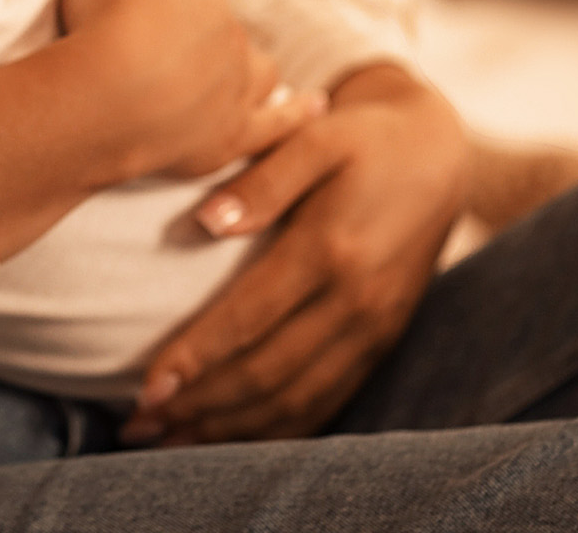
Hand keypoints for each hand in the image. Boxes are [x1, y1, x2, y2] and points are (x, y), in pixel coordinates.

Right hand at [0, 0, 292, 258]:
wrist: (106, 87)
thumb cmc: (90, 18)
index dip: (153, 5)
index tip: (123, 21)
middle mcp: (230, 28)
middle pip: (215, 31)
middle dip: (189, 43)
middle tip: (148, 61)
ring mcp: (237, 82)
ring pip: (258, 72)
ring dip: (247, 73)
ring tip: (230, 80)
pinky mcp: (234, 133)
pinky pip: (276, 123)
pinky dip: (295, 114)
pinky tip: (311, 106)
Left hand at [124, 63, 467, 443]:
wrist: (438, 156)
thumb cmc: (361, 139)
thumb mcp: (314, 137)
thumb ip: (263, 181)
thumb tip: (206, 222)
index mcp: (332, 250)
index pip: (251, 318)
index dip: (196, 357)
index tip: (147, 385)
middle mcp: (357, 301)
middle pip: (269, 373)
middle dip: (200, 407)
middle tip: (139, 423)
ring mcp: (374, 329)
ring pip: (296, 399)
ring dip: (230, 427)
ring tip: (169, 441)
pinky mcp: (381, 342)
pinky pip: (327, 402)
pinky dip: (277, 429)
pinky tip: (229, 437)